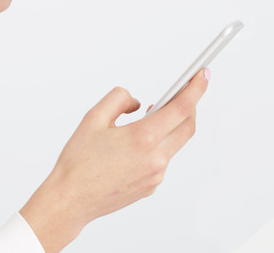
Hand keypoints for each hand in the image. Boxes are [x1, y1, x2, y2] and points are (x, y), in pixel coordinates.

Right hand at [20, 69, 209, 252]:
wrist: (71, 199)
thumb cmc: (79, 161)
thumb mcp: (93, 117)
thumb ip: (119, 99)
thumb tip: (137, 103)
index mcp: (143, 138)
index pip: (181, 108)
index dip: (195, 89)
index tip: (202, 75)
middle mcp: (155, 159)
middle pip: (187, 126)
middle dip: (190, 106)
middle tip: (181, 91)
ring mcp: (156, 175)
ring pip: (174, 143)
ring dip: (169, 127)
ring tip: (148, 116)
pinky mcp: (151, 186)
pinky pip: (162, 160)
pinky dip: (157, 146)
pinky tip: (135, 144)